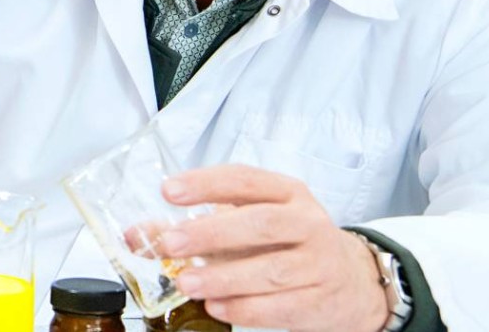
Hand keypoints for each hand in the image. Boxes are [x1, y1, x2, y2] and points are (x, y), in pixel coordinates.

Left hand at [150, 164, 388, 331]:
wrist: (352, 281)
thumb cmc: (288, 245)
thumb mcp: (248, 224)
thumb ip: (192, 227)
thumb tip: (136, 236)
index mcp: (287, 193)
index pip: (245, 180)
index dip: (206, 184)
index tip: (170, 191)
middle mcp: (307, 222)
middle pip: (260, 223)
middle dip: (211, 233)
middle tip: (171, 243)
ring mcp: (318, 262)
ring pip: (271, 269)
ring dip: (224, 277)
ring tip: (187, 283)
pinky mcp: (321, 299)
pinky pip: (282, 306)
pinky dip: (246, 308)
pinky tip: (217, 307)